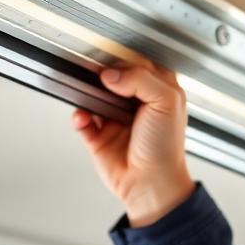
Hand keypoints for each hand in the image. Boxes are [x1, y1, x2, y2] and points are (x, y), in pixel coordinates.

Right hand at [72, 61, 195, 225]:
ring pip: (94, 95)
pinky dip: (78, 116)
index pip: (138, 63)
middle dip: (101, 75)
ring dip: (87, 93)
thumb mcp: (166, 102)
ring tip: (88, 94)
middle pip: (112, 77)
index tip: (115, 62)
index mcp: (157, 91)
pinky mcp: (98, 135)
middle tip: (96, 75)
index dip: (126, 61)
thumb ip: (141, 79)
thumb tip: (111, 74)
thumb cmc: (166, 148)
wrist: (151, 184)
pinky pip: (81, 119)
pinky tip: (83, 116)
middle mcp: (135, 102)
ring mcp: (115, 118)